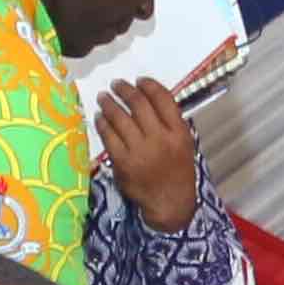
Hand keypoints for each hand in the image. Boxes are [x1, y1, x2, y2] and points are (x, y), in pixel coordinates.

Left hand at [94, 75, 200, 230]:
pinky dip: (102, 123)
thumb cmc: (177, 171)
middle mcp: (160, 139)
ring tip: (103, 98)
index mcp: (178, 133)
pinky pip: (108, 136)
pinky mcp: (123, 162)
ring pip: (120, 117)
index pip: (163, 99)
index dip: (148, 85)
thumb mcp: (183, 145)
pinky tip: (100, 117)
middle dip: (124, 90)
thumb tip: (147, 96)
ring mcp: (140, 151)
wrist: (170, 203)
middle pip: (139, 104)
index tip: (139, 81)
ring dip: (109, 103)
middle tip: (115, 85)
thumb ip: (170, 122)